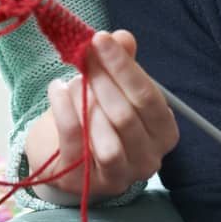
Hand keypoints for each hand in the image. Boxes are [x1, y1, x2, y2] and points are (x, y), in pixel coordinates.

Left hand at [26, 30, 179, 200]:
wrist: (69, 154)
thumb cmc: (101, 115)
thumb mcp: (115, 86)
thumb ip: (122, 63)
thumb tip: (122, 38)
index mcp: (164, 133)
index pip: (149, 98)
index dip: (125, 67)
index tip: (101, 39)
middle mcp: (148, 160)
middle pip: (127, 117)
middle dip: (102, 80)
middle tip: (83, 54)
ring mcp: (118, 177)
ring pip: (107, 141)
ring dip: (86, 103)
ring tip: (73, 81)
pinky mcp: (84, 183)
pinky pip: (75, 145)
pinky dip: (64, 112)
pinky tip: (56, 89)